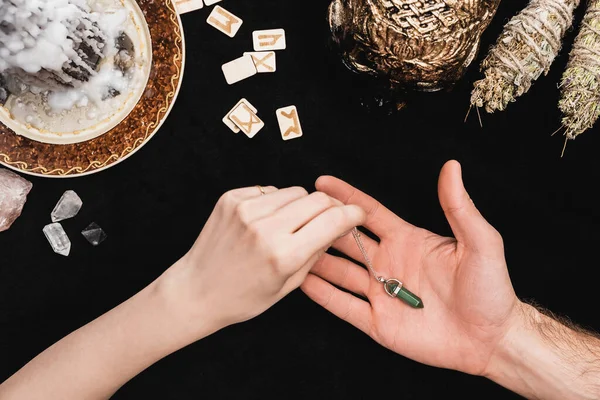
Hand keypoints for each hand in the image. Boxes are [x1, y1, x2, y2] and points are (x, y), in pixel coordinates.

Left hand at [161, 185, 365, 337]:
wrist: (195, 290)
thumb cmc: (242, 297)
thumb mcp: (288, 285)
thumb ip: (316, 252)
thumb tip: (338, 225)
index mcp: (283, 254)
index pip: (332, 219)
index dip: (352, 214)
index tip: (357, 214)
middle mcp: (265, 227)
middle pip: (317, 199)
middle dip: (330, 207)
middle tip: (329, 218)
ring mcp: (245, 209)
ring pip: (294, 191)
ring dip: (300, 205)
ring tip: (290, 225)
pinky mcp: (231, 199)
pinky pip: (268, 190)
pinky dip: (274, 202)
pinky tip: (265, 221)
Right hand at [302, 160, 520, 375]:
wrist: (491, 339)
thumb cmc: (491, 289)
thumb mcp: (480, 243)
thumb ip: (459, 207)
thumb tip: (452, 167)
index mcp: (407, 241)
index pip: (368, 213)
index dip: (346, 196)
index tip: (322, 182)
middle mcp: (388, 264)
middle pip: (346, 240)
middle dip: (323, 227)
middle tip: (298, 215)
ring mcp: (380, 293)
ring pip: (339, 272)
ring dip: (316, 260)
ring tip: (291, 247)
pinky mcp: (378, 323)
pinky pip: (343, 306)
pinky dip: (322, 295)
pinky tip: (301, 282)